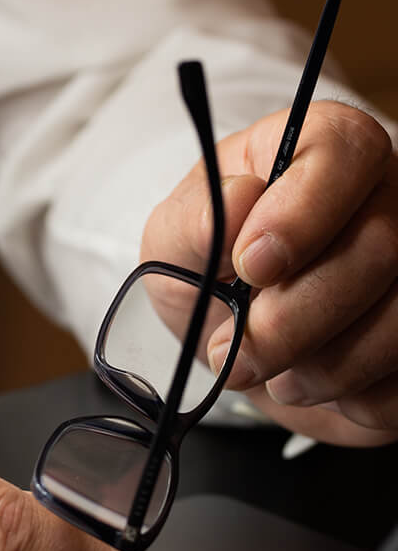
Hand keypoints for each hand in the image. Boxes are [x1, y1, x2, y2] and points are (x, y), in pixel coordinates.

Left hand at [142, 100, 397, 444]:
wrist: (228, 338)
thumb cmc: (206, 271)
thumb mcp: (173, 241)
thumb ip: (194, 220)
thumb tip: (237, 200)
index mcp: (325, 151)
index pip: (344, 152)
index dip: (299, 215)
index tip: (249, 267)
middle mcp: (389, 198)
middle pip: (382, 248)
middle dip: (294, 318)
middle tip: (233, 351)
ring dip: (325, 366)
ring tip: (270, 373)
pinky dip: (353, 398)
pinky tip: (313, 381)